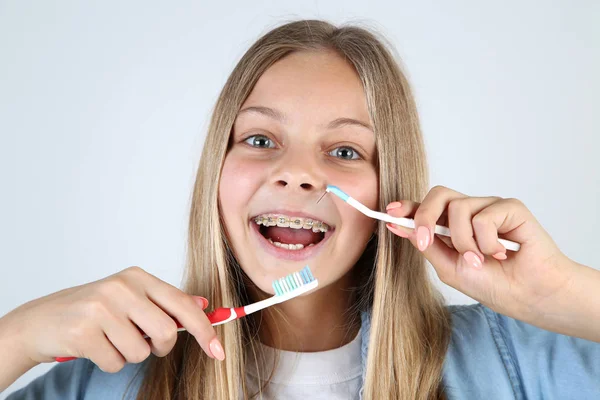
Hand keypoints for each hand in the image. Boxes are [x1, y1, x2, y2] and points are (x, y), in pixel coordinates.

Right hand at [2, 266, 222, 373]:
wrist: (41, 320)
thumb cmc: (91, 310)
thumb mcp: (130, 297)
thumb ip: (165, 302)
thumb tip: (202, 304)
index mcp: (137, 277)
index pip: (183, 304)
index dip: (204, 329)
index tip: (217, 350)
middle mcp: (121, 288)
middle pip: (166, 332)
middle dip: (160, 347)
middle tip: (144, 342)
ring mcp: (101, 309)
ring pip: (141, 352)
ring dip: (129, 355)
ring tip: (110, 339)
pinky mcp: (83, 332)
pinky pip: (116, 363)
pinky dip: (109, 363)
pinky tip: (95, 347)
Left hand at [385, 185, 575, 322]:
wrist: (529, 296)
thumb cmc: (494, 284)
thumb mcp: (449, 267)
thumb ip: (426, 245)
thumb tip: (397, 226)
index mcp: (453, 226)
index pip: (427, 208)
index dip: (408, 206)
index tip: (390, 212)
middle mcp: (470, 213)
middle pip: (438, 195)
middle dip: (424, 216)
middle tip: (426, 240)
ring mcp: (489, 208)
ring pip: (458, 208)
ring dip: (464, 242)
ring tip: (481, 260)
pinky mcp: (510, 207)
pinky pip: (483, 216)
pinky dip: (487, 241)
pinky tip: (502, 253)